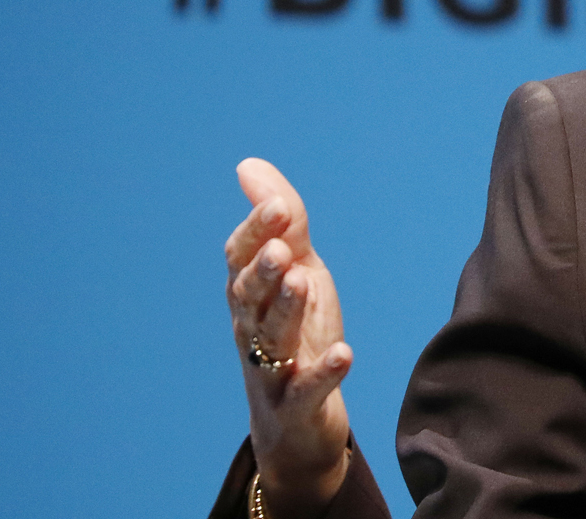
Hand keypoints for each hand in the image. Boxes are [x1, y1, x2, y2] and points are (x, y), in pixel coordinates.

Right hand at [225, 158, 352, 517]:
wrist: (298, 420)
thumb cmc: (297, 333)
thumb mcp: (299, 271)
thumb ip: (283, 224)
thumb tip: (248, 165)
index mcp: (251, 294)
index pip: (242, 258)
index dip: (258, 232)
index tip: (279, 205)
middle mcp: (252, 328)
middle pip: (249, 296)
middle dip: (263, 270)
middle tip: (282, 248)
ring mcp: (271, 369)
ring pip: (271, 337)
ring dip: (287, 310)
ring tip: (304, 282)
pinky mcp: (296, 404)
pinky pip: (305, 389)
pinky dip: (323, 372)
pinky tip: (344, 354)